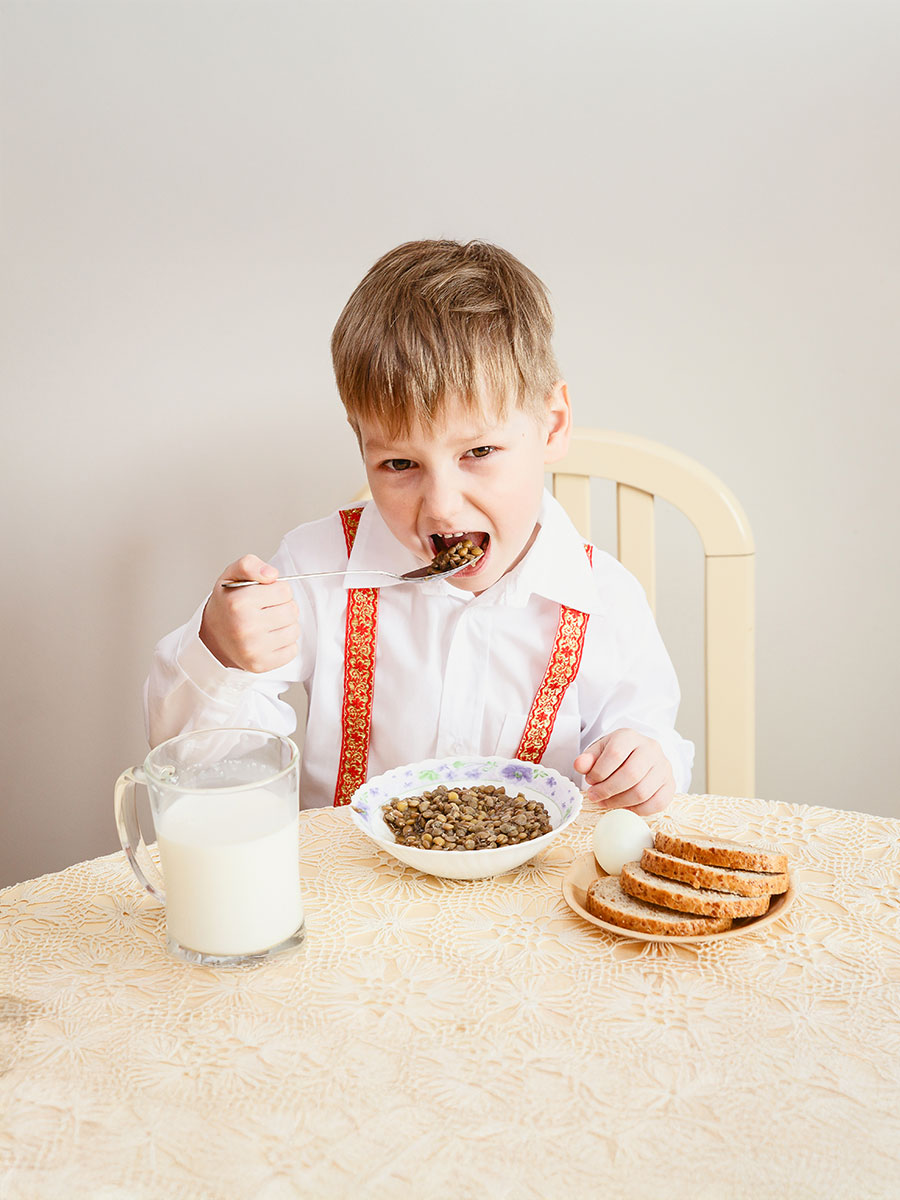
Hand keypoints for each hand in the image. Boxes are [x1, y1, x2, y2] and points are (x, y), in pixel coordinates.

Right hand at [199, 555, 299, 671]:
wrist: (213, 638)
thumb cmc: (227, 605)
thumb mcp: (231, 576)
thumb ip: (250, 565)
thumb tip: (272, 574)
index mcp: (238, 602)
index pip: (284, 590)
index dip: (276, 590)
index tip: (263, 595)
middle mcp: (245, 627)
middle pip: (292, 610)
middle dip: (282, 606)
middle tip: (266, 610)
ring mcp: (253, 649)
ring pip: (294, 630)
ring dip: (285, 625)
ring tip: (267, 624)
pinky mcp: (260, 664)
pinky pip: (292, 650)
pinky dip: (284, 644)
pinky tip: (268, 640)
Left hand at [574, 729, 674, 815]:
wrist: (640, 754)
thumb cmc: (617, 754)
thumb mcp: (599, 750)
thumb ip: (588, 758)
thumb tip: (580, 765)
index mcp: (630, 736)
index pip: (615, 754)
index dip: (599, 772)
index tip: (590, 781)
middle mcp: (651, 749)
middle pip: (630, 775)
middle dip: (608, 790)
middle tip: (595, 796)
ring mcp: (664, 767)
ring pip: (642, 792)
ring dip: (619, 803)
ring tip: (606, 802)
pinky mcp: (671, 784)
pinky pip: (656, 804)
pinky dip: (637, 810)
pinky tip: (624, 806)